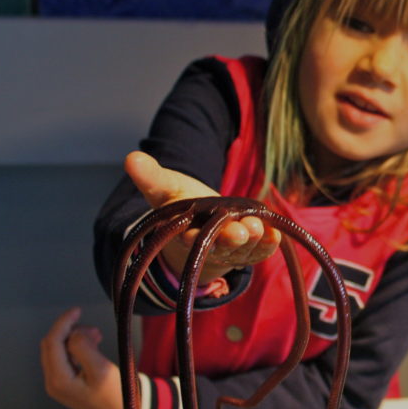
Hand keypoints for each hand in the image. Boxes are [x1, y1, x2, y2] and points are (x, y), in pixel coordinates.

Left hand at [40, 307, 123, 408]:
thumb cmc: (114, 393)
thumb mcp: (100, 369)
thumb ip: (83, 348)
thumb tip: (74, 333)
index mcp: (58, 379)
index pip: (52, 342)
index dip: (63, 322)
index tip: (78, 309)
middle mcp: (53, 381)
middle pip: (51, 344)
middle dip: (70, 330)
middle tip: (95, 331)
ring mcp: (58, 383)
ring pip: (58, 349)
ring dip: (76, 337)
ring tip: (98, 337)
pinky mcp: (66, 382)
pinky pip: (65, 356)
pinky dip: (77, 346)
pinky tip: (94, 345)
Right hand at [124, 151, 280, 283]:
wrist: (205, 226)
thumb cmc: (185, 206)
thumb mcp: (166, 189)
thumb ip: (151, 177)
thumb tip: (131, 158)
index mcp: (185, 234)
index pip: (188, 239)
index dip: (192, 238)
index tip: (193, 236)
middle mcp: (210, 246)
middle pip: (220, 246)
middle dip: (230, 240)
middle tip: (239, 232)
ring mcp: (232, 250)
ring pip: (243, 249)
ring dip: (253, 241)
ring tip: (258, 227)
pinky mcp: (251, 250)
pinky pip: (261, 250)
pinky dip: (269, 244)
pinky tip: (276, 234)